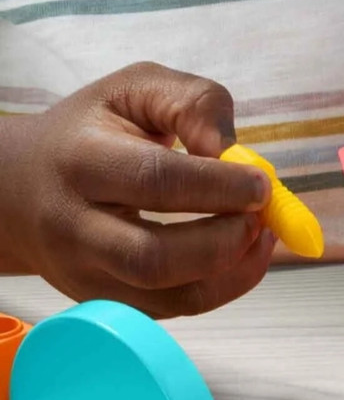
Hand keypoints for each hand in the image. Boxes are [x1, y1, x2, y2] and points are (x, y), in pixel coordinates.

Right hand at [0, 62, 273, 316]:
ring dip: (231, 273)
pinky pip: (170, 311)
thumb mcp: (138, 88)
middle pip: (153, 258)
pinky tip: (241, 256)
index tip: (263, 184)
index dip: (219, 186)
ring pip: (165, 298)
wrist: (24, 184)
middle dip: (225, 241)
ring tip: (261, 236)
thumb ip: (192, 103)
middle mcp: (74, 227)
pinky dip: (219, 290)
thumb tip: (230, 150)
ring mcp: (84, 274)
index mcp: (82, 159)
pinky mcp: (103, 301)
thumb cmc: (94, 129)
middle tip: (261, 216)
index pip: (154, 180)